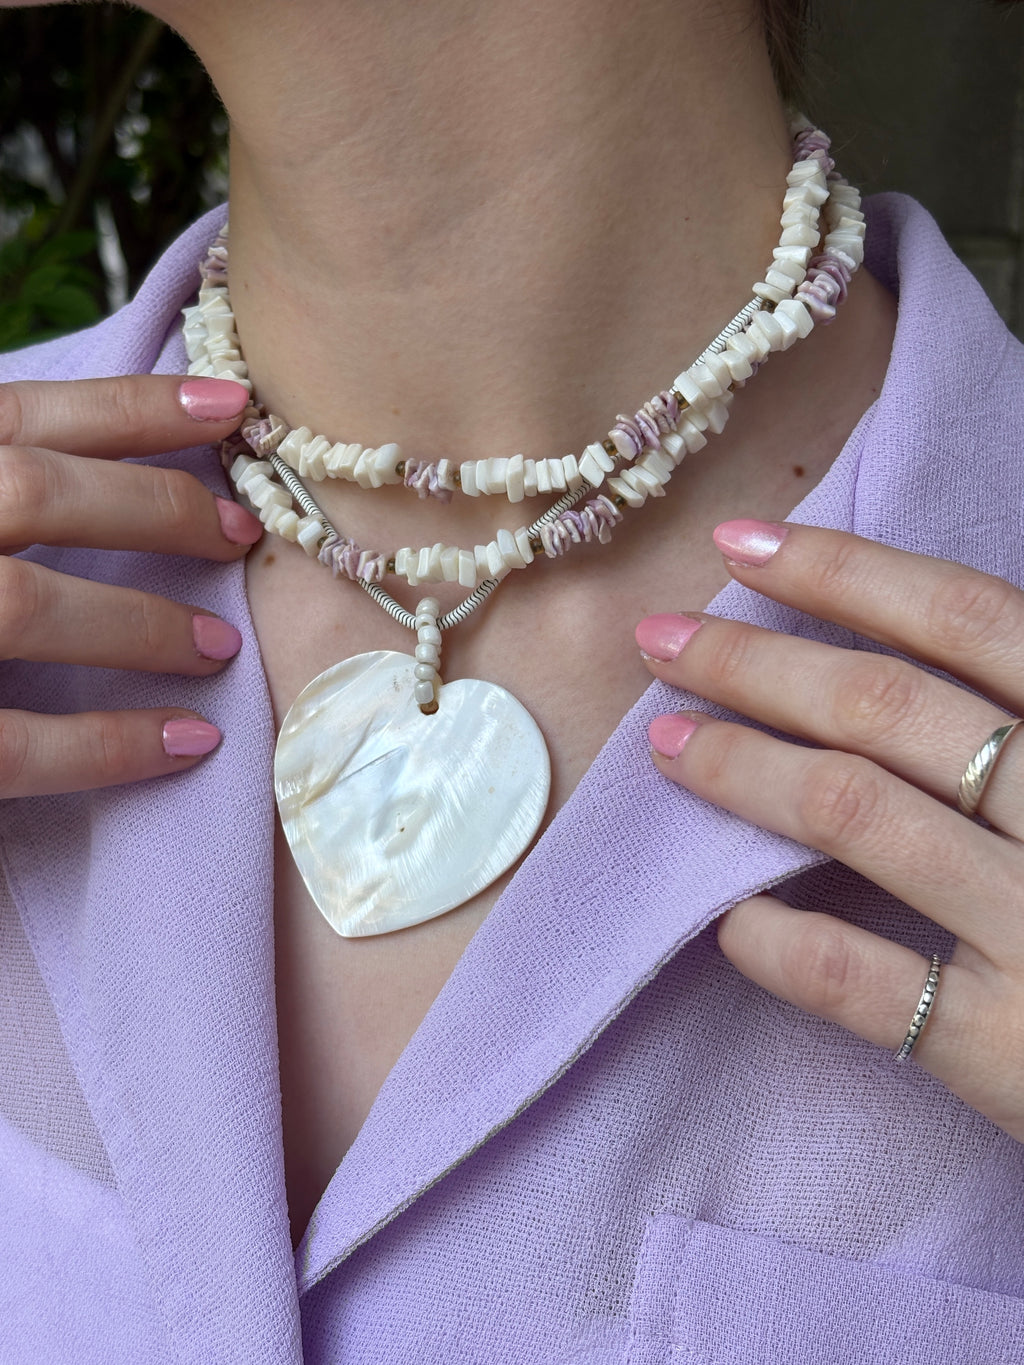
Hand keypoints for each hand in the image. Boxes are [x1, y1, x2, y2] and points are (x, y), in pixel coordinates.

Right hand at [0, 375, 261, 797]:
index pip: (18, 416)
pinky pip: (12, 743)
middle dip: (155, 510)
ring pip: (25, 607)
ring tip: (217, 646)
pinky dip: (108, 744)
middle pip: (35, 492)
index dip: (131, 407)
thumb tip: (88, 464)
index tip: (231, 406)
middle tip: (241, 536)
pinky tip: (187, 741)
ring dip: (141, 625)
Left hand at [637, 519, 1023, 1141]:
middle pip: (889, 706)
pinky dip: (778, 942)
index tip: (739, 543)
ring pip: (858, 814)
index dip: (844, 571)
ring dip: (742, 768)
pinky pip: (860, 979)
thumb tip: (914, 652)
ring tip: (666, 744)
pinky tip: (729, 919)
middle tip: (662, 638)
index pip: (969, 619)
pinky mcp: (1012, 1051)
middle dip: (756, 661)